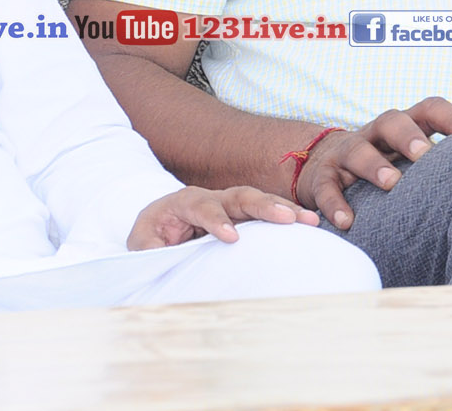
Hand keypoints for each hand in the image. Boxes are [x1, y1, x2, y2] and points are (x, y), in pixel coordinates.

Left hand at [127, 185, 318, 249]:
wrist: (161, 230)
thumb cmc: (152, 237)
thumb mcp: (141, 243)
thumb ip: (148, 249)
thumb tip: (159, 255)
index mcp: (183, 202)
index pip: (201, 206)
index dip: (216, 220)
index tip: (231, 238)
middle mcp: (210, 199)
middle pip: (238, 196)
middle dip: (263, 205)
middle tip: (287, 218)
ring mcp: (229, 207)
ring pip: (258, 202)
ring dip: (284, 210)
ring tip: (310, 220)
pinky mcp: (244, 218)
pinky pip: (267, 216)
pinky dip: (288, 219)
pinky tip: (310, 226)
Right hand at [296, 97, 451, 231]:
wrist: (321, 167)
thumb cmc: (382, 167)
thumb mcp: (407, 159)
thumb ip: (439, 165)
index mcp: (402, 128)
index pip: (429, 110)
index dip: (451, 119)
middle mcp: (374, 135)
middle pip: (391, 121)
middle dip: (409, 136)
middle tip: (426, 155)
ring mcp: (346, 154)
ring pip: (357, 150)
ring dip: (374, 165)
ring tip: (391, 184)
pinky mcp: (322, 177)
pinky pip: (327, 187)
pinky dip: (336, 203)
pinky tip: (348, 222)